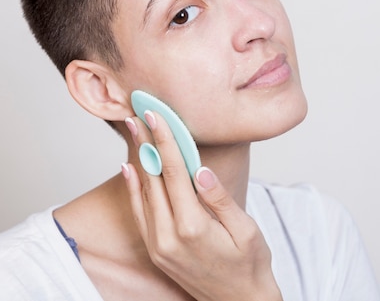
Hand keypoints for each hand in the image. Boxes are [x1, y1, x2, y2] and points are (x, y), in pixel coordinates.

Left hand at [122, 111, 281, 300]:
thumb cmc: (249, 264)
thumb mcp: (245, 230)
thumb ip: (220, 200)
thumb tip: (201, 170)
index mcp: (193, 227)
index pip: (175, 173)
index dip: (164, 141)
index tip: (155, 116)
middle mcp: (169, 237)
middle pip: (154, 179)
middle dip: (146, 143)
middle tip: (137, 114)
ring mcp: (159, 246)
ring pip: (143, 194)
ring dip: (138, 160)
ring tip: (134, 132)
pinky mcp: (156, 251)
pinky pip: (140, 213)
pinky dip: (133, 189)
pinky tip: (130, 169)